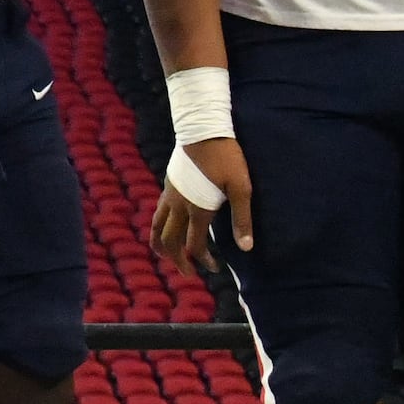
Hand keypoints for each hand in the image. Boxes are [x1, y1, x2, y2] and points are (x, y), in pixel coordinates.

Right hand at [151, 138, 251, 274]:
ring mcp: (170, 195)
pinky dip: (160, 225)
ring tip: (166, 255)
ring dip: (161, 244)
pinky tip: (169, 224)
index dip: (203, 261)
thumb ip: (242, 219)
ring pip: (156, 226)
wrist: (203, 130)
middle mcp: (179, 206)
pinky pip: (158, 212)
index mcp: (197, 210)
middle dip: (177, 260)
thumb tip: (246, 248)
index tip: (215, 268)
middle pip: (169, 241)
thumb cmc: (226, 158)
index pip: (194, 245)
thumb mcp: (241, 188)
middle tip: (187, 272)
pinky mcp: (168, 184)